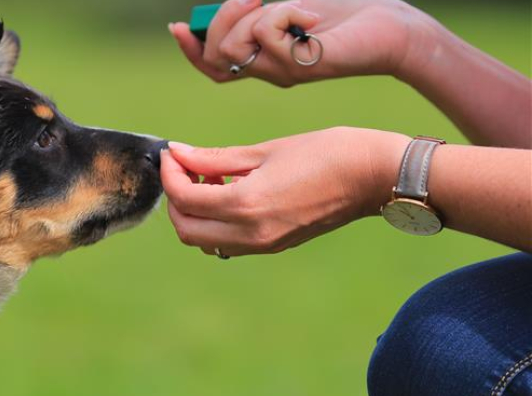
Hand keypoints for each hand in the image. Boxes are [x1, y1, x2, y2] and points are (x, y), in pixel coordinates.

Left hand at [160, 128, 409, 255]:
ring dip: (194, 212)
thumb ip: (216, 157)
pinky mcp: (274, 245)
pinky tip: (229, 191)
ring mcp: (264, 245)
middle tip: (185, 167)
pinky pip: (227, 242)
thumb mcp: (266, 150)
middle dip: (176, 198)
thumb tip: (178, 153)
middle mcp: (251, 234)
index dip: (170, 173)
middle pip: (186, 229)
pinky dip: (215, 221)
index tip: (172, 152)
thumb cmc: (327, 152)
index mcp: (247, 205)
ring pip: (204, 240)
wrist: (376, 177)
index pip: (184, 199)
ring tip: (210, 177)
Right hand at [169, 0, 436, 85]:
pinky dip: (286, 11)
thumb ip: (258, 14)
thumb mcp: (290, 9)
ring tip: (288, 5)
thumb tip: (226, 6)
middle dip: (221, 19)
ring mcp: (282, 71)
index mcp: (263, 59)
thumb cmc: (345, 15)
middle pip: (215, 55)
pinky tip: (312, 17)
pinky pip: (267, 32)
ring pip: (234, 47)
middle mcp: (268, 71)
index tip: (177, 27)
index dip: (190, 50)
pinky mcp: (298, 65)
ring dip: (252, 15)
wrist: (389, 28)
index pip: (212, 66)